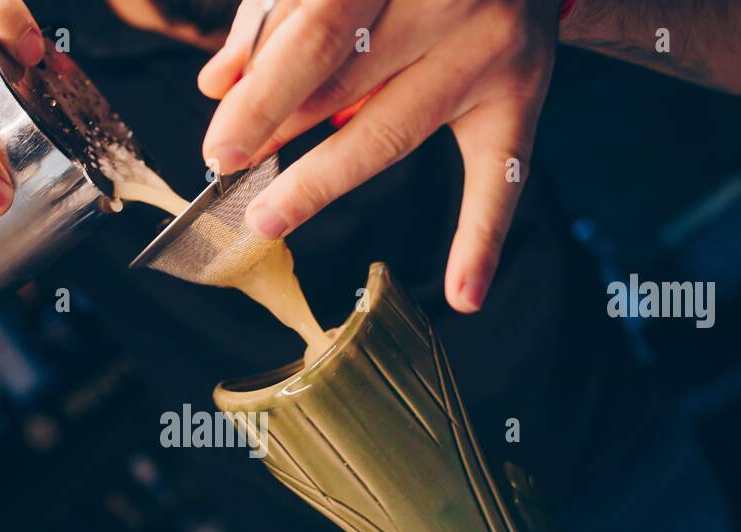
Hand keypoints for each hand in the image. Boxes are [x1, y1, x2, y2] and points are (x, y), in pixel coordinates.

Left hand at [198, 0, 561, 312]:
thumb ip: (276, 17)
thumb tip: (217, 85)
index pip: (316, 32)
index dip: (261, 94)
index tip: (218, 146)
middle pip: (345, 81)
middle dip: (277, 132)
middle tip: (229, 177)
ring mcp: (492, 49)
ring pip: (393, 130)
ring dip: (324, 179)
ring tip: (272, 215)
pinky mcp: (523, 93)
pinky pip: (503, 176)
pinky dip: (483, 238)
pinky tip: (465, 293)